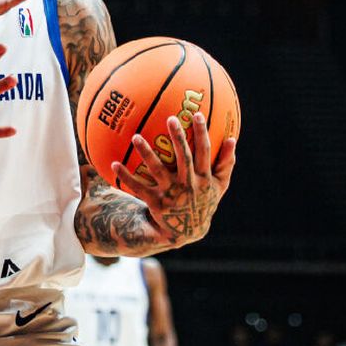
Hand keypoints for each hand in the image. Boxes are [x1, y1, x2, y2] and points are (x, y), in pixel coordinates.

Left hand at [111, 112, 236, 245]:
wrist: (186, 231)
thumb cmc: (204, 201)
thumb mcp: (219, 186)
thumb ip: (226, 163)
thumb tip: (233, 138)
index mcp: (204, 179)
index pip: (205, 152)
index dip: (202, 133)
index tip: (197, 114)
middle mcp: (188, 185)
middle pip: (184, 158)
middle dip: (179, 138)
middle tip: (171, 118)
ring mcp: (171, 194)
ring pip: (157, 170)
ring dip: (147, 153)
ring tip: (136, 136)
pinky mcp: (155, 202)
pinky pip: (138, 187)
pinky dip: (125, 176)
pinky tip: (113, 164)